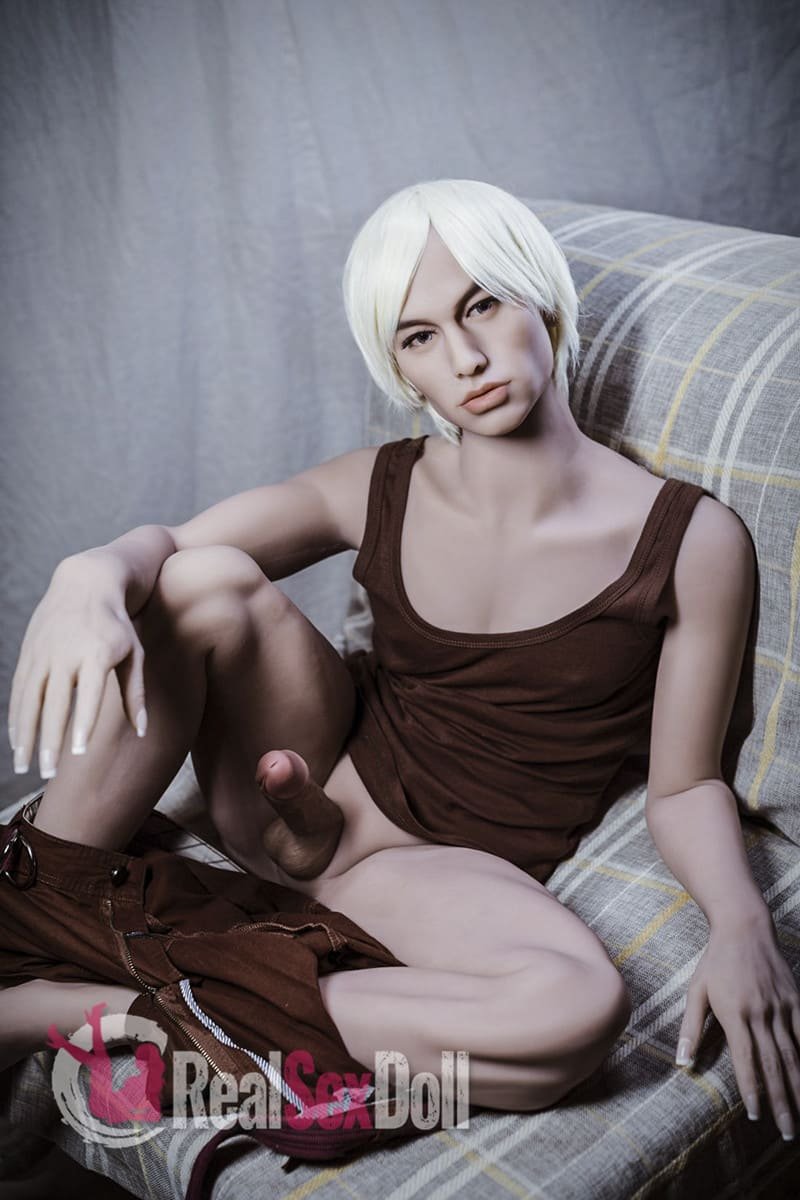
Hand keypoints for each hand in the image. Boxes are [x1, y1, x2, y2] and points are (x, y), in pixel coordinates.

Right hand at [8, 554, 147, 777]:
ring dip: (26, 735)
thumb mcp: (135, 653)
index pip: (88, 695)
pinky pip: (19, 690)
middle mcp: (65, 653)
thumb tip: (142, 731)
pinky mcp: (29, 652)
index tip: (77, 752)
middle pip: (54, 704)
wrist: (86, 582)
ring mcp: (43, 652)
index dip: (82, 723)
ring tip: (25, 767)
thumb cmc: (119, 625)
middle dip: (49, 740)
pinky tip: (17, 740)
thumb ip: (135, 693)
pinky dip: (16, 716)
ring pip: (29, 701)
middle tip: (48, 774)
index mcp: (96, 653)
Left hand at [675, 916, 799, 1141]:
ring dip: (798, 1087)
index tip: (754, 1114)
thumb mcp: (696, 991)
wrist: (744, 928)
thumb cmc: (715, 961)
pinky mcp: (796, 1000)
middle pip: (773, 1064)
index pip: (745, 1058)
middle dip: (780, 1100)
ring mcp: (781, 1007)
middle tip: (787, 1131)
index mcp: (734, 1013)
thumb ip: (690, 1028)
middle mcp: (761, 1013)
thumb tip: (682, 1062)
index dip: (750, 1088)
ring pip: (794, 1055)